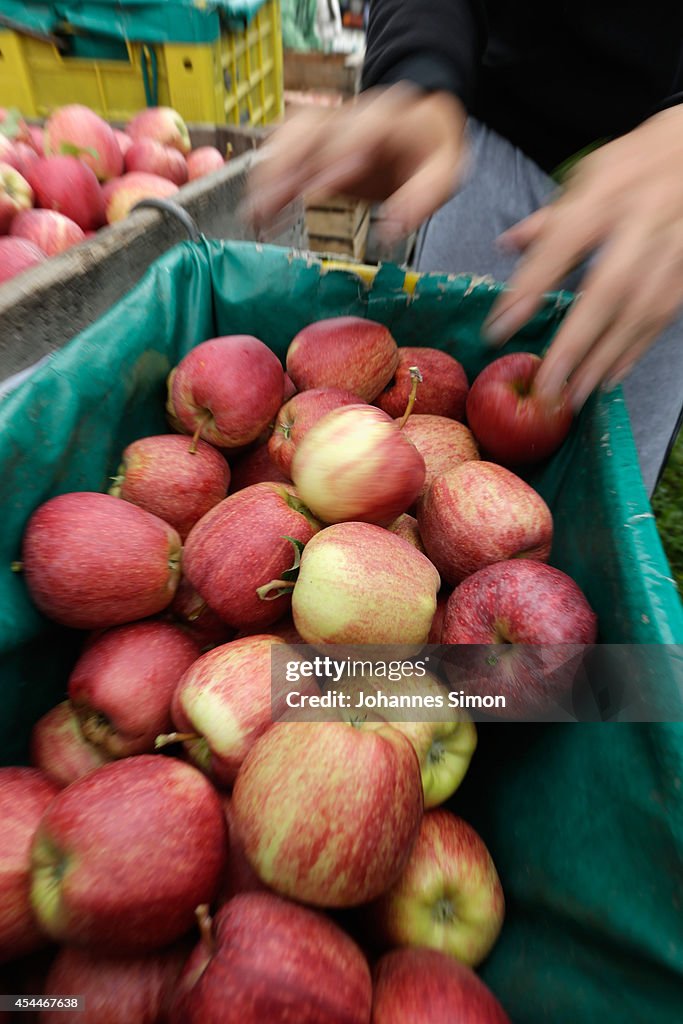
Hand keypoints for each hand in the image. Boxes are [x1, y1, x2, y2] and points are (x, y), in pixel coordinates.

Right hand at [245, 85, 465, 240]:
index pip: (358, 131)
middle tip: (268, 206)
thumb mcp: (446, 171)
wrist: (420, 123)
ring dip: (270, 172)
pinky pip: (285, 146)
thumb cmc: (431, 150)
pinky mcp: (317, 138)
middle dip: (286, 166)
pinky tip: (259, 207)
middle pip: (312, 129)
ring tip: (255, 213)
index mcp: (390, 118)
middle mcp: (354, 115)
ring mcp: (332, 123)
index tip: (315, 191)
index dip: (334, 158)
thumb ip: (423, 197)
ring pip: (291, 135)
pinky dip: (268, 174)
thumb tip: (391, 231)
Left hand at [484, 105, 682, 408]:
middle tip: (546, 383)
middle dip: (575, 341)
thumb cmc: (637, 165)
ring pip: (642, 309)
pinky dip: (636, 348)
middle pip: (609, 287)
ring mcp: (675, 243)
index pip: (561, 242)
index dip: (530, 287)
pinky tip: (610, 376)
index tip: (500, 329)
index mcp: (607, 190)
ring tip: (575, 392)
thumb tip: (507, 245)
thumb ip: (552, 218)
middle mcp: (644, 217)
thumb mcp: (591, 174)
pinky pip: (666, 314)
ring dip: (606, 356)